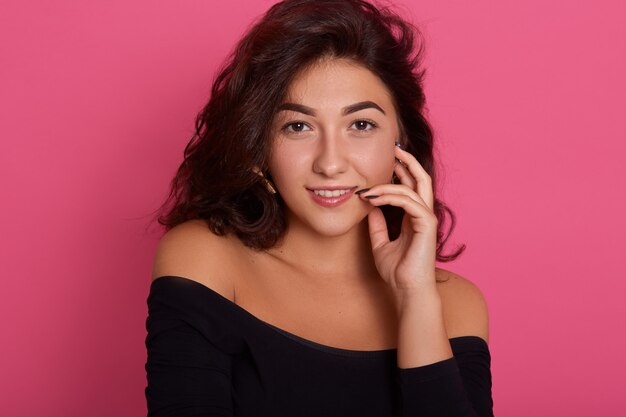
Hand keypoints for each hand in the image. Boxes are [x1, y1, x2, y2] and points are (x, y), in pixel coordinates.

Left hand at [358, 145, 437, 293]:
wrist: (406, 291)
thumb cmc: (397, 272)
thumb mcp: (379, 243)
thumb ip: (377, 224)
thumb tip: (369, 206)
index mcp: (415, 217)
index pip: (411, 186)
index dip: (400, 171)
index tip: (385, 161)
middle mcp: (423, 214)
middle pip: (420, 179)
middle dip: (407, 161)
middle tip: (392, 149)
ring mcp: (427, 219)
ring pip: (411, 188)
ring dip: (386, 184)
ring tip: (366, 189)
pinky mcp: (427, 225)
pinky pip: (409, 202)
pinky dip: (390, 197)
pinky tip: (372, 199)